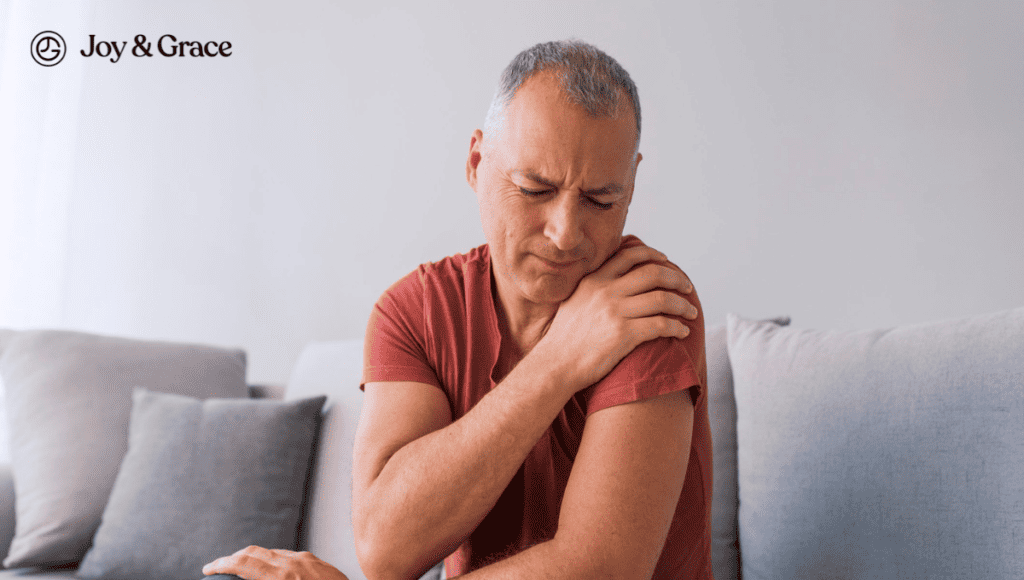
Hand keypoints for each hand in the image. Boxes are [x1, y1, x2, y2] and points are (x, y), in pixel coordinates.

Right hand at [203, 546, 348, 579]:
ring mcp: (307, 560)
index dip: (221, 564)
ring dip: (254, 559)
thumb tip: (252, 577)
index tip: (208, 568)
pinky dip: (275, 561)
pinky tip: (273, 572)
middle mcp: (293, 564)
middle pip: (254, 552)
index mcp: (281, 578)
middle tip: (219, 567)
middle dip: (233, 558)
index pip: (243, 563)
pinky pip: (291, 556)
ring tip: (242, 570)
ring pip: (272, 553)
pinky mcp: (319, 561)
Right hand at [534, 243, 696, 392]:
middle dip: (677, 278)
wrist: (555, 365)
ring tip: (691, 312)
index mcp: (594, 280)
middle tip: (687, 287)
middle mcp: (606, 291)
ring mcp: (615, 312)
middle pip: (653, 273)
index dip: (653, 255)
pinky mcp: (624, 334)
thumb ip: (593, 286)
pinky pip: (661, 325)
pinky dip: (677, 327)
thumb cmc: (564, 338)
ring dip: (683, 305)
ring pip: (662, 299)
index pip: (630, 255)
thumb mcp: (574, 300)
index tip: (666, 261)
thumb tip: (612, 278)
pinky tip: (682, 332)